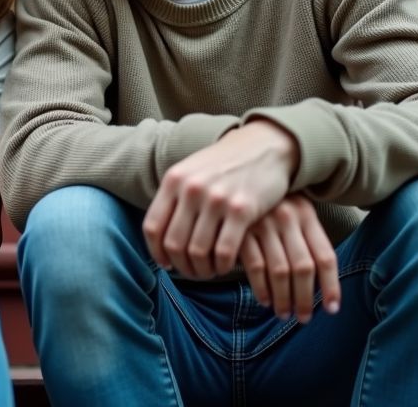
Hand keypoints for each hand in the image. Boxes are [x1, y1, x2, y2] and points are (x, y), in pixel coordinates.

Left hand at [142, 120, 299, 278]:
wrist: (263, 145)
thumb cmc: (225, 164)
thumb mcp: (191, 172)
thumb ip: (174, 199)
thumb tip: (160, 241)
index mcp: (174, 180)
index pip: (153, 227)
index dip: (157, 253)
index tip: (167, 264)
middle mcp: (191, 189)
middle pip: (174, 244)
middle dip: (182, 266)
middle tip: (193, 271)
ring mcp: (216, 199)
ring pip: (198, 252)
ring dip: (202, 269)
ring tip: (209, 270)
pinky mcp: (242, 210)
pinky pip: (224, 252)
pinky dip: (222, 265)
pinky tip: (226, 265)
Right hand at [239, 195, 339, 323]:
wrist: (238, 170)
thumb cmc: (270, 201)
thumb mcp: (294, 211)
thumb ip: (306, 239)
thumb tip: (321, 285)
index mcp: (306, 214)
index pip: (325, 257)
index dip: (331, 287)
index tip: (331, 309)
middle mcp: (288, 217)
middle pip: (303, 268)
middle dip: (305, 299)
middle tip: (303, 318)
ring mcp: (263, 223)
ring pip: (280, 271)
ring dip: (283, 299)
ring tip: (284, 314)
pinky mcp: (240, 230)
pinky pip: (255, 266)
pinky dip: (261, 288)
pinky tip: (264, 300)